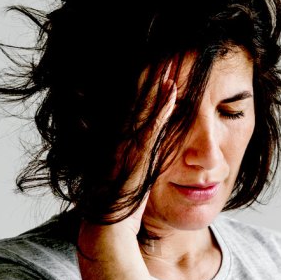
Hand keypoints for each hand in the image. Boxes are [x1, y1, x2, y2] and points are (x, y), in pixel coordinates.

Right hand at [115, 61, 178, 236]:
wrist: (107, 229)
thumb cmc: (119, 209)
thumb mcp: (132, 180)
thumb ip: (138, 163)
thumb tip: (145, 156)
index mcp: (121, 143)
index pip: (136, 107)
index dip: (148, 84)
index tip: (161, 64)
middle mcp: (122, 140)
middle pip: (140, 100)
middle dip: (154, 75)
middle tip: (169, 51)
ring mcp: (128, 147)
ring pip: (145, 108)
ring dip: (159, 84)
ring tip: (173, 60)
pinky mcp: (136, 158)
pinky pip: (152, 128)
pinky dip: (163, 109)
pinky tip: (173, 92)